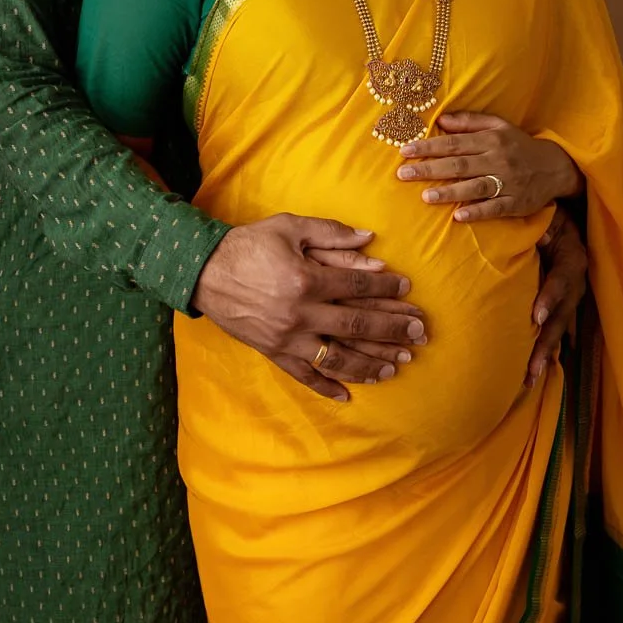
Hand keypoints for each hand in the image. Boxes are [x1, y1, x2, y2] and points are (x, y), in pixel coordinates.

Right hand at [191, 216, 426, 403]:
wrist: (203, 272)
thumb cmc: (248, 245)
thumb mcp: (288, 227)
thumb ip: (330, 233)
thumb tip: (369, 238)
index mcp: (306, 279)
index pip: (358, 285)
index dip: (387, 286)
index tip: (407, 288)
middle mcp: (300, 314)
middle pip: (357, 326)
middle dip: (392, 330)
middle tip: (419, 334)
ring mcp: (287, 338)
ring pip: (337, 358)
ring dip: (370, 364)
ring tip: (395, 367)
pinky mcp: (274, 353)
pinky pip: (305, 376)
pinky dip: (326, 387)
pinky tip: (349, 395)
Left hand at [397, 112, 582, 219]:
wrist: (555, 167)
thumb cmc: (519, 145)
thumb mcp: (499, 126)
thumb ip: (470, 122)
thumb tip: (441, 119)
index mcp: (491, 140)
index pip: (454, 143)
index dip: (428, 146)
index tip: (404, 150)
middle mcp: (497, 159)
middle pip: (459, 164)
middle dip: (429, 168)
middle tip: (403, 173)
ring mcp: (507, 182)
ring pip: (475, 187)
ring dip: (450, 192)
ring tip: (425, 196)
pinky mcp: (516, 202)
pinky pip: (494, 208)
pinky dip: (477, 212)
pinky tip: (458, 216)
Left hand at [525, 204, 587, 387]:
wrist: (563, 220)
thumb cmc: (550, 216)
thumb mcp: (548, 215)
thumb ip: (542, 227)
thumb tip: (538, 240)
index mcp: (573, 258)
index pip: (562, 280)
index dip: (551, 298)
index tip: (537, 317)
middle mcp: (577, 282)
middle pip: (563, 315)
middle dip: (547, 342)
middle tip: (532, 367)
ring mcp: (573, 297)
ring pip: (561, 329)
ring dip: (546, 353)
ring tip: (531, 377)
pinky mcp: (565, 305)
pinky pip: (559, 330)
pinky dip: (549, 349)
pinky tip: (538, 371)